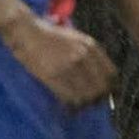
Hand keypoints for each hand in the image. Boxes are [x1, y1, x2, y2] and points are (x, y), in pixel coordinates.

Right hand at [0, 13, 115, 107]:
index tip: (107, 97)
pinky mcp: (52, 74)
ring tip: (77, 107)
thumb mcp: (78, 40)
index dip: (112, 89)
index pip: (112, 74)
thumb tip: (100, 80)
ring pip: (85, 95)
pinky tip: (67, 108)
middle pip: (101, 88)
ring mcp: (68, 65)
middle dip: (97, 99)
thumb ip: (91, 56)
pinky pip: (68, 97)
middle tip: (90, 104)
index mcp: (92, 47)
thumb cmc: (51, 36)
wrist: (26, 31)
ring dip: (83, 105)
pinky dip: (69, 106)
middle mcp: (83, 56)